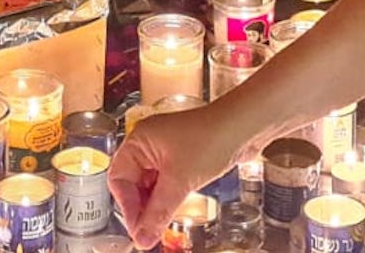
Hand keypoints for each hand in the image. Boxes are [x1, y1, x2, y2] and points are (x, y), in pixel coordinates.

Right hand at [107, 106, 244, 248]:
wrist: (245, 126)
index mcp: (139, 140)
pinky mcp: (183, 156)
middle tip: (148, 233)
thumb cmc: (212, 138)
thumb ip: (158, 213)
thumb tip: (142, 238)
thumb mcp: (179, 181)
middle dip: (140, 208)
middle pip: (132, 182)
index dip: (127, 207)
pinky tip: (172, 210)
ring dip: (154, 205)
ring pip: (150, 184)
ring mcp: (166, 149)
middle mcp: (149, 142)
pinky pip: (167, 181)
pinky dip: (167, 197)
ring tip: (160, 226)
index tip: (138, 231)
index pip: (119, 179)